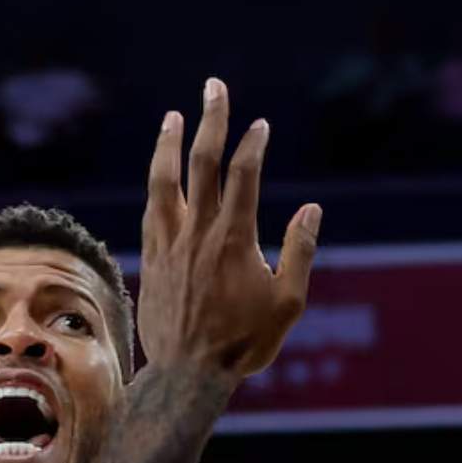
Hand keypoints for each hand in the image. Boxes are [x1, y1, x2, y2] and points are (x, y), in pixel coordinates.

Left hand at [138, 78, 318, 379]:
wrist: (188, 374)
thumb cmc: (245, 342)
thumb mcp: (287, 303)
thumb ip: (299, 252)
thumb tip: (310, 210)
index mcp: (234, 238)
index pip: (244, 174)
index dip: (253, 143)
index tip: (260, 125)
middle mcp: (198, 232)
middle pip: (203, 162)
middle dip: (211, 120)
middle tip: (214, 88)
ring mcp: (169, 243)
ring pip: (164, 180)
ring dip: (168, 144)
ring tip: (173, 117)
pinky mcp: (152, 259)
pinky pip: (151, 210)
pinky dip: (158, 184)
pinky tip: (160, 173)